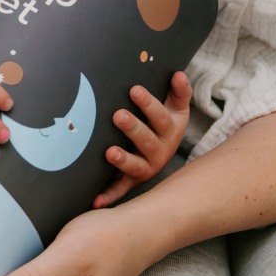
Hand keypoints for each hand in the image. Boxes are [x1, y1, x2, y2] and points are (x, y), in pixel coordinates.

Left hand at [94, 70, 191, 207]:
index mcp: (170, 130)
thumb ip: (180, 91)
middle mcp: (160, 150)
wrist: (165, 151)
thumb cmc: (164, 122)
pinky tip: (96, 200)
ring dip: (123, 160)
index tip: (134, 89)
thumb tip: (178, 74)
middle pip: (147, 140)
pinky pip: (121, 190)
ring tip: (109, 152)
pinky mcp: (133, 181)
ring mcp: (146, 167)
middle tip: (118, 115)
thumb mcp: (177, 107)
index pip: (161, 116)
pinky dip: (109, 196)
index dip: (148, 104)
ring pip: (136, 166)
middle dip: (133, 128)